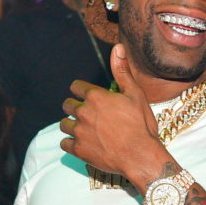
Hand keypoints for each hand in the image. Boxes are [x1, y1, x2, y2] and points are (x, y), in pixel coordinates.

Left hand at [60, 44, 165, 185]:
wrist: (141, 156)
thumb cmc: (141, 125)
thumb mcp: (135, 95)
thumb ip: (122, 72)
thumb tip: (117, 47)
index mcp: (95, 97)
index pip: (76, 87)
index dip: (81, 91)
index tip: (87, 96)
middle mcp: (83, 112)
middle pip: (67, 105)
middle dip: (74, 108)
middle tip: (87, 115)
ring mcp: (79, 132)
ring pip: (64, 125)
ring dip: (71, 125)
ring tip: (84, 130)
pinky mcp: (78, 150)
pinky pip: (64, 144)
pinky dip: (71, 144)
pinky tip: (82, 144)